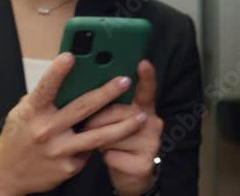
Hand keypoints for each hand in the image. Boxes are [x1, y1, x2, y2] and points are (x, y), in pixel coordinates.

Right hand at [0, 52, 147, 195]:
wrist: (6, 174)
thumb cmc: (16, 137)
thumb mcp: (22, 113)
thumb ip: (42, 99)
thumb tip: (65, 80)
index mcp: (33, 111)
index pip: (46, 88)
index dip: (58, 72)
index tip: (71, 56)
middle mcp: (46, 130)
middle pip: (82, 108)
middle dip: (107, 93)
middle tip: (125, 81)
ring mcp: (58, 150)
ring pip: (96, 136)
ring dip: (122, 126)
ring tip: (140, 117)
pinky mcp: (67, 167)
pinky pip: (88, 153)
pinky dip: (99, 145)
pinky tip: (110, 140)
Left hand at [84, 60, 162, 195]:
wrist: (128, 176)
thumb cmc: (114, 141)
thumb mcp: (112, 119)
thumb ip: (108, 104)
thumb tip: (87, 90)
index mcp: (143, 107)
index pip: (146, 90)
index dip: (146, 77)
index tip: (143, 63)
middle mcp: (152, 122)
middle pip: (119, 113)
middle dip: (96, 120)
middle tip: (87, 126)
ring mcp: (151, 143)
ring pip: (113, 135)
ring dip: (99, 140)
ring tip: (101, 143)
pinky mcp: (144, 164)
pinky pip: (112, 156)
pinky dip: (104, 158)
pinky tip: (110, 158)